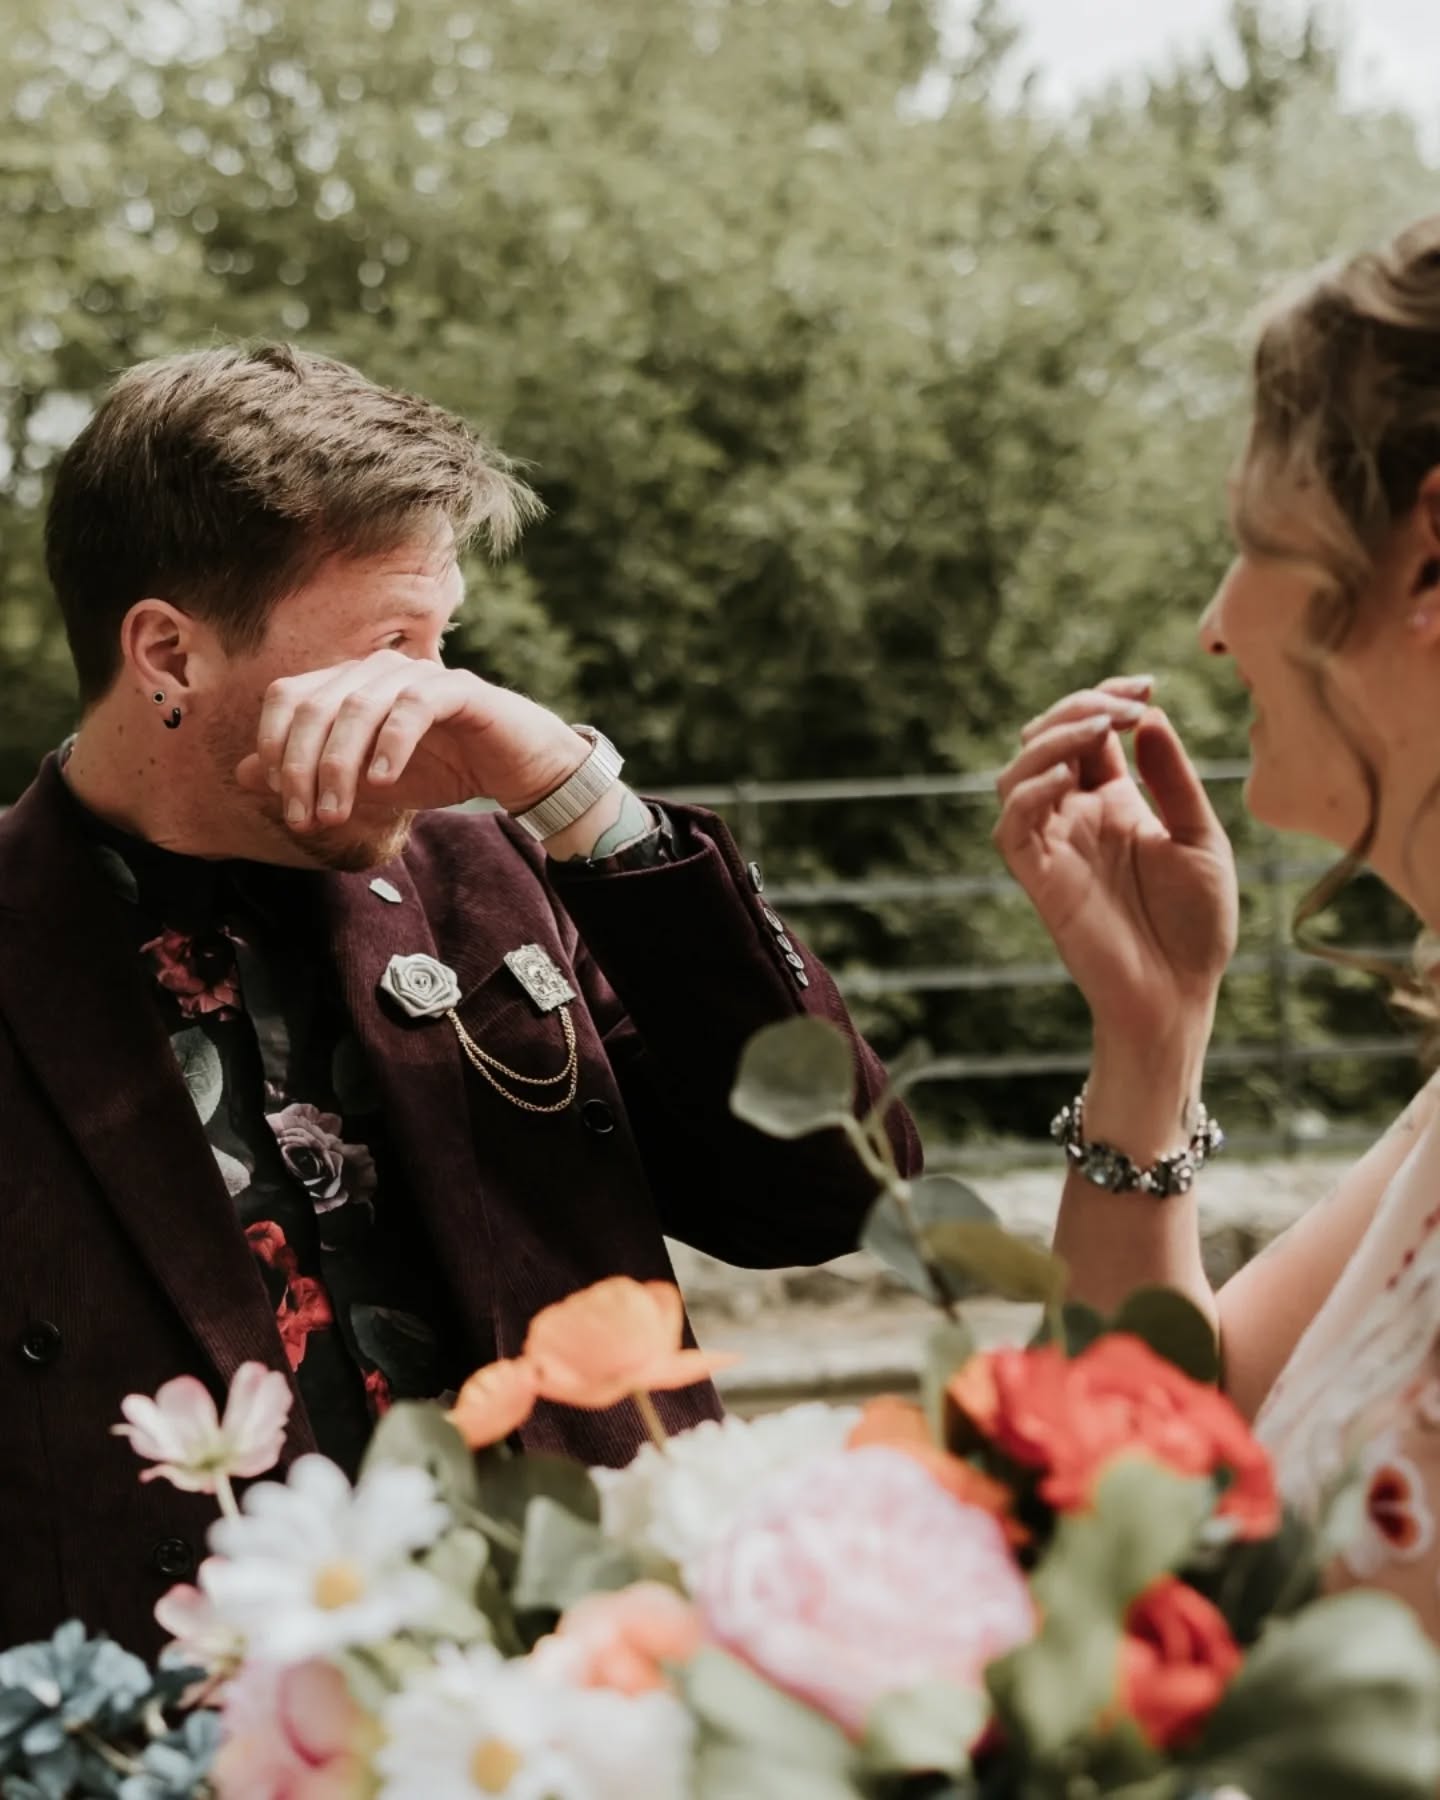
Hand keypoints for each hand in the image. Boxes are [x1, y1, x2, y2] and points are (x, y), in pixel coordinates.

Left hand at [234, 652, 588, 830]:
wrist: (515, 769)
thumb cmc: (441, 769)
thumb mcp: (364, 782)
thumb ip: (311, 776)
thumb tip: (243, 776)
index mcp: (349, 683)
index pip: (288, 697)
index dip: (273, 745)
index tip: (279, 800)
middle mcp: (378, 669)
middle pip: (317, 703)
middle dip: (301, 766)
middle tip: (306, 820)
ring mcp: (419, 674)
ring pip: (359, 706)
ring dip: (340, 765)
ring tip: (338, 814)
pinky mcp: (459, 690)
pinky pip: (415, 706)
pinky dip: (392, 744)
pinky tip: (384, 782)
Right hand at [993, 677, 1238, 1045]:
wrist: (1179, 997)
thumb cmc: (1196, 927)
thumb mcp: (1201, 838)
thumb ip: (1172, 779)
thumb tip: (1149, 716)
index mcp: (1115, 804)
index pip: (1091, 733)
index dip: (1108, 698)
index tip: (1147, 683)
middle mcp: (1077, 817)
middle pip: (1049, 740)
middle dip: (1082, 708)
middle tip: (1128, 704)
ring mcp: (1054, 846)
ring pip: (1019, 773)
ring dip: (1054, 738)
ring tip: (1098, 729)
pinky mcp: (1039, 877)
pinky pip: (1012, 824)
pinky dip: (1031, 789)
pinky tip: (1071, 774)